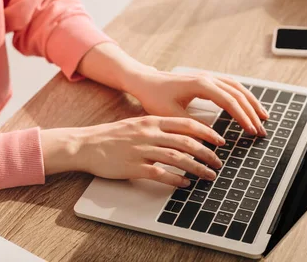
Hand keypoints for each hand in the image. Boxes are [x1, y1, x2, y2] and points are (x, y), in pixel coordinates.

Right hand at [40, 116, 224, 186]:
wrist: (87, 145)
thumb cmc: (113, 136)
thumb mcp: (137, 124)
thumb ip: (159, 127)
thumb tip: (183, 134)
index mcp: (152, 121)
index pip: (186, 124)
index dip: (207, 132)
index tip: (220, 140)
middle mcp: (149, 134)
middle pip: (186, 142)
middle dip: (207, 153)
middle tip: (219, 162)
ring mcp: (142, 150)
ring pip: (178, 159)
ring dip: (197, 168)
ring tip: (209, 175)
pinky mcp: (134, 167)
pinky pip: (161, 174)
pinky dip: (176, 180)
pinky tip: (185, 184)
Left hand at [123, 69, 269, 135]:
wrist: (144, 81)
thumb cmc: (154, 97)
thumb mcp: (171, 115)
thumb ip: (192, 126)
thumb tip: (211, 139)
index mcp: (201, 84)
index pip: (230, 101)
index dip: (243, 117)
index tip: (251, 131)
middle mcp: (207, 77)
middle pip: (238, 94)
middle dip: (252, 112)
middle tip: (262, 129)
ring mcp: (208, 77)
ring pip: (237, 87)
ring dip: (251, 101)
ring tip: (263, 116)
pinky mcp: (206, 79)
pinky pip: (230, 85)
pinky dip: (242, 95)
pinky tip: (248, 105)